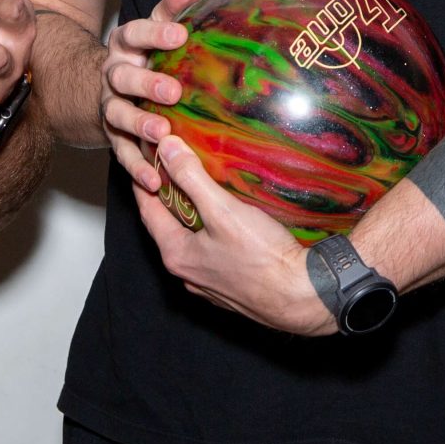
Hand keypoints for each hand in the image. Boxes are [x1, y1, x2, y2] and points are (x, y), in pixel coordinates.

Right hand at [98, 0, 201, 188]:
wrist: (108, 88)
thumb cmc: (145, 55)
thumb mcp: (158, 29)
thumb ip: (174, 8)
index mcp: (126, 45)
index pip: (135, 33)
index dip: (155, 34)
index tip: (180, 34)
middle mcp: (113, 74)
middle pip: (123, 77)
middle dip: (146, 84)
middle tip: (173, 91)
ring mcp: (110, 106)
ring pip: (118, 115)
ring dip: (139, 124)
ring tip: (161, 133)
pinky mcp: (113, 136)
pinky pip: (122, 153)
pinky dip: (137, 167)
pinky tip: (155, 180)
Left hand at [135, 135, 334, 335]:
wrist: (301, 295)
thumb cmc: (262, 256)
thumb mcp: (223, 210)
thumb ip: (191, 177)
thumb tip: (166, 148)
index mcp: (176, 254)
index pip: (147, 210)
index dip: (143, 181)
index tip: (144, 157)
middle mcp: (186, 273)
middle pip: (167, 226)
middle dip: (167, 197)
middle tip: (170, 166)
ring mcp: (207, 284)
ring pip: (190, 241)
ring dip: (189, 215)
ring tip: (198, 187)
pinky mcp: (229, 287)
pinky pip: (209, 253)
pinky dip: (208, 232)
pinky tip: (225, 220)